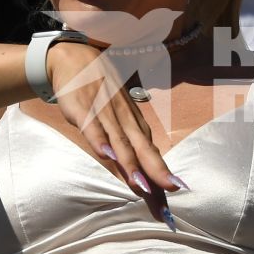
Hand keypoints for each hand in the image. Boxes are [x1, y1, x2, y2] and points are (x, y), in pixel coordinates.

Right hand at [43, 38, 183, 200]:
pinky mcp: (83, 110)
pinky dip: (99, 141)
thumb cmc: (102, 93)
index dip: (163, 175)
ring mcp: (105, 114)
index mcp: (135, 125)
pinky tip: (105, 155)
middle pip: (143, 149)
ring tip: (142, 185)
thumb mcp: (120, 117)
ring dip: (131, 164)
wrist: (77, 59)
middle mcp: (125, 121)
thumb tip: (143, 174)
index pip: (152, 154)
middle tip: (171, 193)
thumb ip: (129, 143)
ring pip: (120, 142)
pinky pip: (92, 128)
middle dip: (157, 172)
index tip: (177, 194)